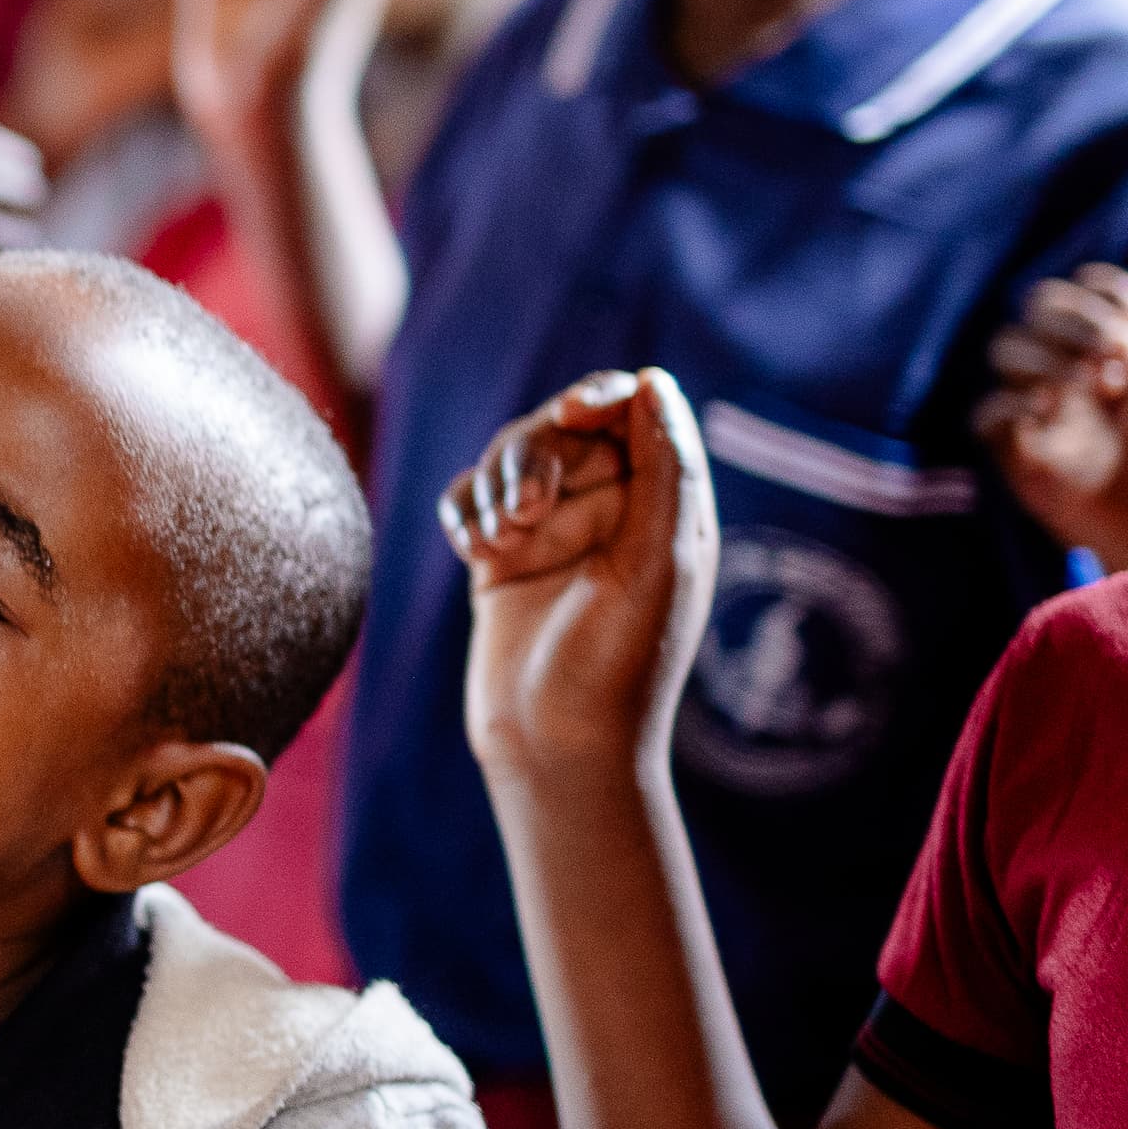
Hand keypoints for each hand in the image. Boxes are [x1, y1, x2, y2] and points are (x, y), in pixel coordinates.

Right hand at [446, 367, 715, 782]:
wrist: (556, 746)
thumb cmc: (620, 663)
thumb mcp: (659, 562)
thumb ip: (664, 469)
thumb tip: (652, 382)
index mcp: (664, 506)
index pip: (635, 411)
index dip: (598, 397)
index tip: (570, 417)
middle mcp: (609, 511)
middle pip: (558, 429)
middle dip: (532, 456)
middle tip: (523, 513)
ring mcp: (550, 533)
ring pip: (506, 457)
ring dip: (494, 486)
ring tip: (497, 542)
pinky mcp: (499, 558)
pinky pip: (468, 498)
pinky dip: (463, 511)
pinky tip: (474, 552)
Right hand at [970, 265, 1127, 570]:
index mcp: (1121, 351)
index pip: (1089, 291)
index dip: (1108, 293)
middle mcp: (1076, 372)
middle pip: (1039, 308)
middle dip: (1075, 320)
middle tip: (1112, 351)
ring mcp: (1045, 412)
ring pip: (1006, 349)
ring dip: (1044, 355)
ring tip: (1085, 382)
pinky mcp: (1023, 457)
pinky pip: (987, 415)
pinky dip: (1011, 404)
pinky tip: (1052, 412)